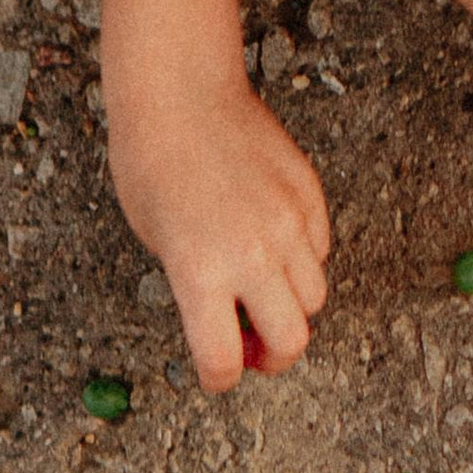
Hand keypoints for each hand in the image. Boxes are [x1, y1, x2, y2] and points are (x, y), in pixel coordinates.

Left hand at [107, 72, 330, 392]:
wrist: (181, 94)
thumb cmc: (152, 162)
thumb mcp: (157, 239)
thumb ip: (195, 287)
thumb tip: (227, 321)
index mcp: (200, 272)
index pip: (222, 359)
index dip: (218, 378)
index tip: (217, 376)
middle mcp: (251, 254)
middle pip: (291, 340)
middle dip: (274, 357)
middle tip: (258, 351)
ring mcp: (287, 223)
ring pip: (315, 296)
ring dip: (291, 308)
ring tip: (263, 292)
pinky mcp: (310, 195)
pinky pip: (321, 249)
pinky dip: (303, 261)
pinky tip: (274, 246)